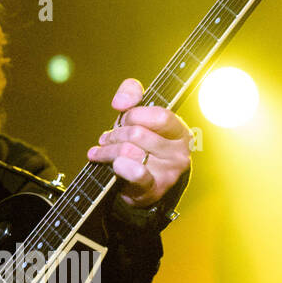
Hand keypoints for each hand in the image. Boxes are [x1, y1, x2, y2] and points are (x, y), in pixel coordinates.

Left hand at [86, 78, 191, 206]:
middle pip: (137, 134)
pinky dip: (119, 166)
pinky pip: (135, 173)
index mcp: (180, 132)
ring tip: (101, 152)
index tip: (122, 120)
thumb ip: (132, 92)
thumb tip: (120, 102)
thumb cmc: (141, 145)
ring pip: (129, 151)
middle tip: (106, 139)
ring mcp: (169, 173)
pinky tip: (110, 164)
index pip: (160, 115)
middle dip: (115, 134)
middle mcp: (179, 153)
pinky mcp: (154, 190)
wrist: (142, 186)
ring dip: (108, 151)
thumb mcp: (139, 114)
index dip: (134, 115)